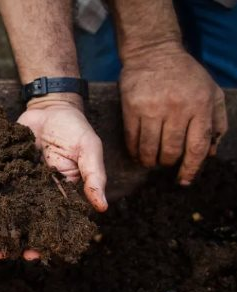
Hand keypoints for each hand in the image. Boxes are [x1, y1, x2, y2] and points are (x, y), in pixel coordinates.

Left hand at [0, 95, 106, 261]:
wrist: (53, 109)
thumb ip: (94, 177)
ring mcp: (11, 181)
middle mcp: (30, 195)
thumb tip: (102, 206)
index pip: (46, 224)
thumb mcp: (90, 151)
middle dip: (1, 237)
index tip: (29, 254)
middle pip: (15, 220)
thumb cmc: (76, 131)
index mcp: (54, 197)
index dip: (39, 241)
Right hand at [120, 47, 227, 184]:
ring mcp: (153, 107)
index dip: (191, 168)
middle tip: (164, 163)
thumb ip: (217, 122)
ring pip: (150, 147)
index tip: (184, 180)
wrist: (153, 52)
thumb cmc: (185, 74)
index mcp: (200, 105)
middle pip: (171, 150)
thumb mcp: (211, 92)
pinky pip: (132, 137)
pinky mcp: (132, 107)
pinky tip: (136, 153)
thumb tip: (210, 153)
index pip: (198, 146)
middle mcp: (177, 108)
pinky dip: (134, 150)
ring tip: (149, 161)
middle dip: (167, 163)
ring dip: (149, 160)